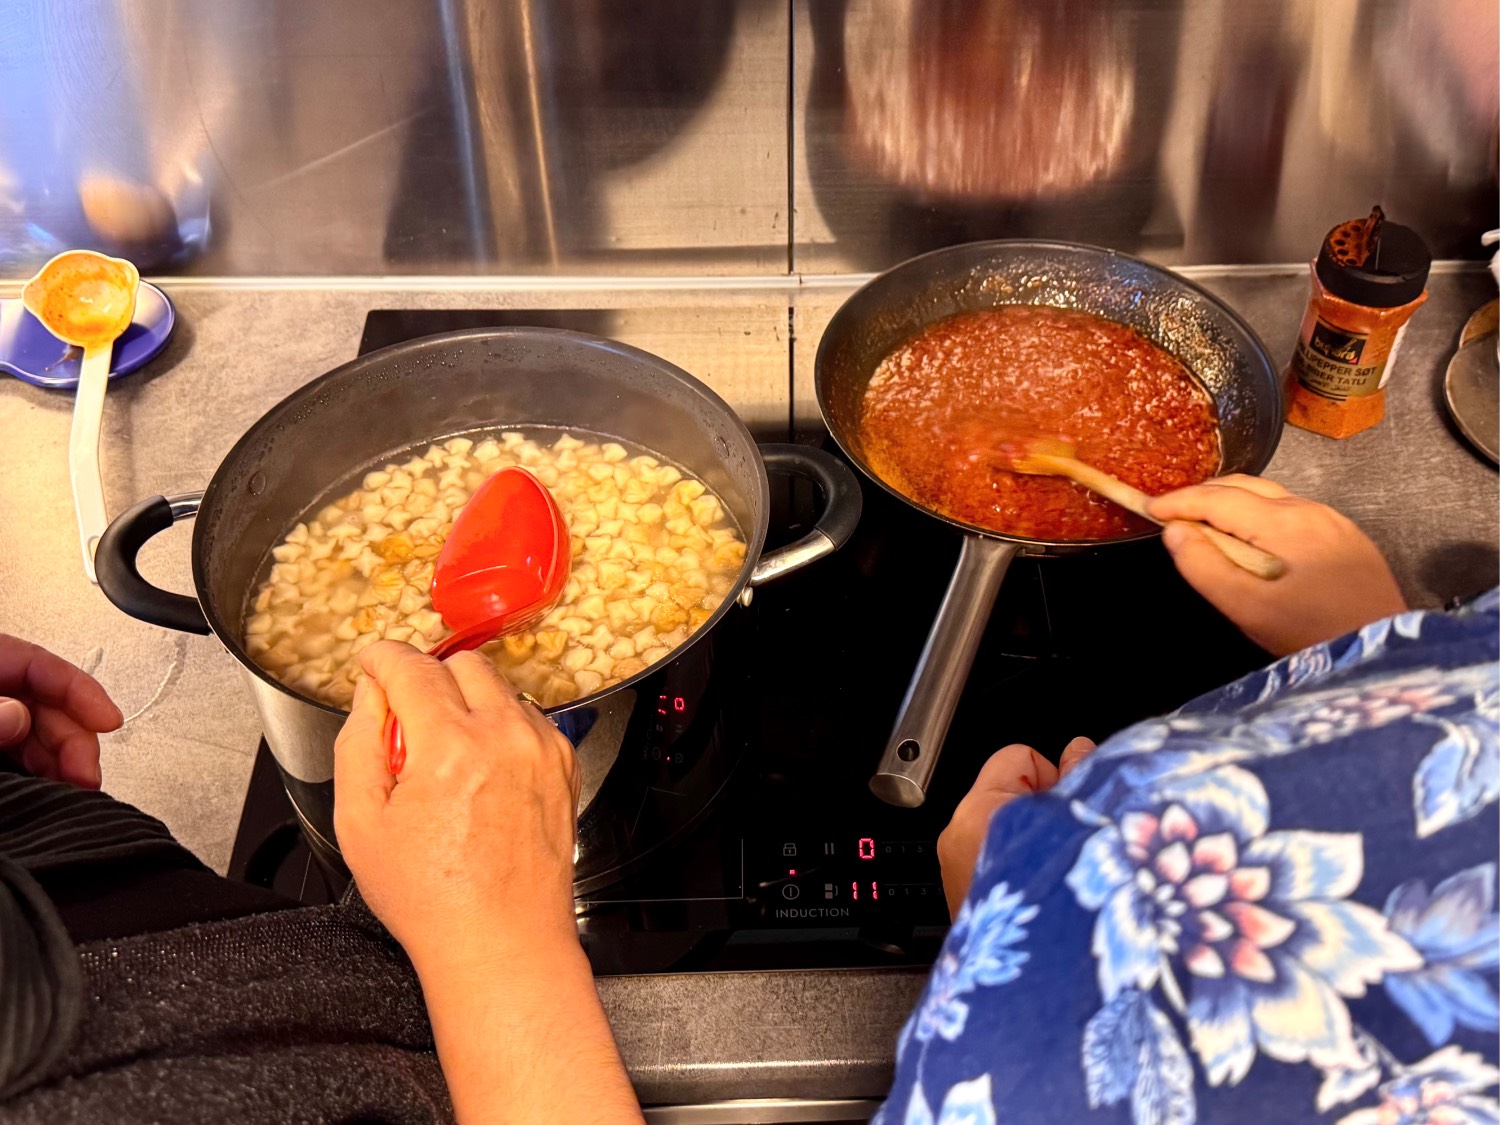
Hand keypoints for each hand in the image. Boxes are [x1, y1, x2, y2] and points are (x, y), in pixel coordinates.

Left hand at [0, 634, 121, 787]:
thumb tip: (16, 716)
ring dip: (61, 762)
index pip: (37, 663)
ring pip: (36, 735)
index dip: (80, 690)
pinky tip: (52, 788)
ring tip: (73, 789)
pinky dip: (41, 772)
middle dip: (74, 740)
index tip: (109, 721)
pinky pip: (20, 757)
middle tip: (85, 775)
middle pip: (44, 705)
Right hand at [333, 642, 580, 969]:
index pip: (413, 667)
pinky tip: (479, 772)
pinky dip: (499, 726)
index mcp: (451, 747)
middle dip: (426, 679)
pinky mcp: (563, 764)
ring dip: (466, 702)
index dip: (383, 658)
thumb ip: (359, 743)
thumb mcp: (361, 823)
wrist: (502, 942)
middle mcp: (505, 737)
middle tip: (405, 724)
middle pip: (461, 664)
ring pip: (498, 688)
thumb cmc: (433, 898)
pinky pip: (526, 717)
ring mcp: (542, 748)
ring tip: (444, 760)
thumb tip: (371, 696)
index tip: (372, 661)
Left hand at [938, 737, 1093, 917]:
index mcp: (979, 810)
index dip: (1056, 775)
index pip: (1020, 756)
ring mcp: (957, 866)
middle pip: (1013, 792)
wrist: (1034, 991)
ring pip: (1008, 827)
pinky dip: (1024, 866)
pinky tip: (1047, 890)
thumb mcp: (1078, 830)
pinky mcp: (965, 893)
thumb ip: (1079, 781)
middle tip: (1076, 840)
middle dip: (1047, 810)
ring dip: (1038, 841)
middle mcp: (958, 834)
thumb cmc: (1051, 911)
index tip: (1077, 803)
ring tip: (1063, 870)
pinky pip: (998, 857)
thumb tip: (1080, 751)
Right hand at [1147, 476, 1406, 656]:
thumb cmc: (1312, 634)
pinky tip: (1248, 538)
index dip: (1179, 501)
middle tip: (1171, 514)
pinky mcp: (1344, 535)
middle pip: (1243, 486)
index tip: (1149, 508)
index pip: (1217, 498)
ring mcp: (1330, 520)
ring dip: (1229, 502)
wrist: (1385, 650)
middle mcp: (1309, 509)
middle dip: (1202, 494)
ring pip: (1268, 495)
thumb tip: (1175, 531)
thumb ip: (1204, 567)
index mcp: (1283, 523)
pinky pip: (1290, 510)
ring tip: (1203, 524)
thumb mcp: (1247, 609)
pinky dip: (1257, 513)